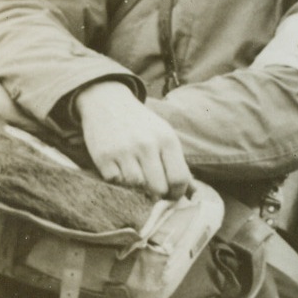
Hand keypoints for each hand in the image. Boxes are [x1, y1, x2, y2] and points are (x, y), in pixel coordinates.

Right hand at [75, 81, 191, 199]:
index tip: (171, 195)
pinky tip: (119, 168)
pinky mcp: (103, 156)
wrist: (107, 102)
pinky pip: (115, 181)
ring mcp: (124, 150)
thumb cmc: (141, 125)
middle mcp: (147, 144)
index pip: (179, 179)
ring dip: (136, 186)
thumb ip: (179, 166)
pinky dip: (118, 180)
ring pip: (136, 186)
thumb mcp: (165, 136)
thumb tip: (194, 195)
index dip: (177, 193)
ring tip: (135, 174)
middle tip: (153, 189)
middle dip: (157, 193)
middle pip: (158, 188)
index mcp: (167, 140)